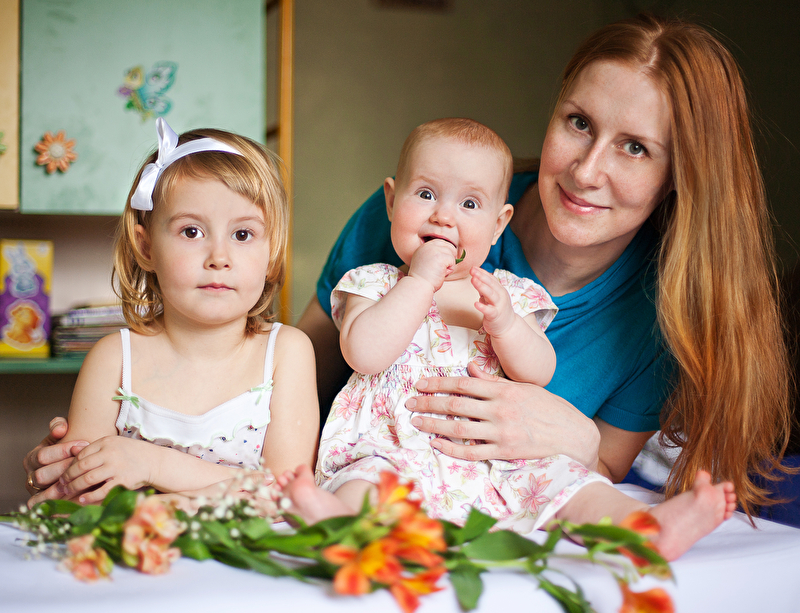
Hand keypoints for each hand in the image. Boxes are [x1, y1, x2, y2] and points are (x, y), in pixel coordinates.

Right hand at [24, 417, 88, 507]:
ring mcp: (37, 492)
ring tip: (82, 479)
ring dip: (64, 486)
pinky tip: (76, 495)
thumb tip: (59, 429)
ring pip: (45, 491)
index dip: (62, 450)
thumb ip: (59, 425)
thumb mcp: (64, 432)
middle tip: (84, 463)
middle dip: (65, 468)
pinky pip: (46, 506)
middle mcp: (32, 476)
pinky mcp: (44, 504)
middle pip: (42, 475)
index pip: (43, 456)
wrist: (80, 463)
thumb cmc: (71, 446)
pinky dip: (58, 502)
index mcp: (33, 458)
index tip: (83, 444)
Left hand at [57, 436, 155, 504]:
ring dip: (74, 487)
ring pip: (87, 479)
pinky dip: (89, 496)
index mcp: (106, 442)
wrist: (154, 461)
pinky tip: (82, 499)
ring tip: (68, 492)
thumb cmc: (131, 453)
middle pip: (81, 467)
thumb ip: (96, 449)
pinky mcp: (123, 481)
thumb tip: (73, 454)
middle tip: (61, 485)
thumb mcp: (114, 444)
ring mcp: (117, 467)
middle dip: (68, 477)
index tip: (64, 474)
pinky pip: (101, 491)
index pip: (81, 454)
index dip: (69, 466)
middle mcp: (110, 453)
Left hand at [405, 362, 600, 469]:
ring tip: (416, 422)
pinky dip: (451, 449)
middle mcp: (499, 410)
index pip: (462, 384)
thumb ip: (493, 380)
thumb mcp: (523, 388)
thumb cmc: (549, 409)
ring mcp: (501, 433)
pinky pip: (471, 452)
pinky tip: (436, 444)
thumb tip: (469, 370)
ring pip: (458, 428)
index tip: (419, 384)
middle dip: (428, 402)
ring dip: (433, 424)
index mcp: (503, 390)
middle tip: (409, 403)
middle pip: (455, 404)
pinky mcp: (504, 453)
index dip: (438, 383)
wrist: (574, 436)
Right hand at [407, 239, 456, 291]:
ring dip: (449, 265)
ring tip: (440, 272)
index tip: (444, 262)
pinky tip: (442, 274)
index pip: (440, 242)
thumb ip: (434, 256)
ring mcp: (434, 250)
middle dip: (450, 257)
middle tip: (443, 268)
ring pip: (451, 254)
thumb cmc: (423, 279)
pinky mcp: (440, 256)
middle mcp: (428, 246)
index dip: (446, 251)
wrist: (418, 286)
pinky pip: (453, 261)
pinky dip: (450, 270)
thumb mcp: (426, 263)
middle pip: (448, 246)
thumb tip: (452, 255)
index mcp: (423, 247)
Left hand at [470, 266, 515, 336]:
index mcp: (500, 290)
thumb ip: (485, 288)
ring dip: (482, 287)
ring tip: (473, 280)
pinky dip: (482, 307)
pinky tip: (476, 304)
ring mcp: (498, 306)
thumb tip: (476, 277)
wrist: (508, 327)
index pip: (491, 279)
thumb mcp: (492, 297)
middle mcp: (500, 296)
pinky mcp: (495, 316)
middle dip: (481, 276)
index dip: (482, 273)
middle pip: (491, 284)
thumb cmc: (498, 310)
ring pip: (491, 295)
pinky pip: (489, 311)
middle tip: (472, 270)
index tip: (473, 267)